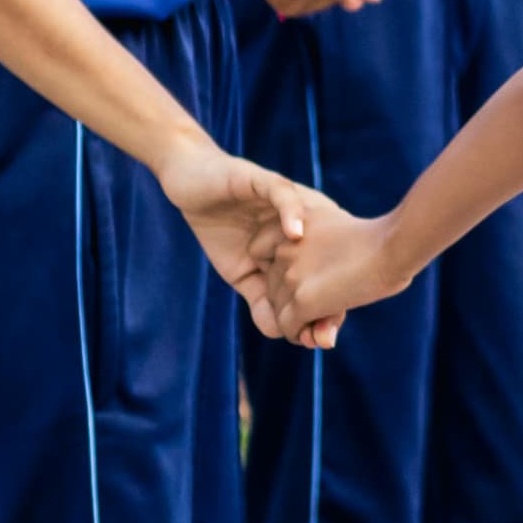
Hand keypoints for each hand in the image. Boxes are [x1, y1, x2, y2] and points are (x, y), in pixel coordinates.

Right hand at [153, 138, 334, 342]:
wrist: (192, 182)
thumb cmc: (222, 228)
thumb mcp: (243, 271)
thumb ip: (261, 298)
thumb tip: (279, 332)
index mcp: (305, 245)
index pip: (323, 278)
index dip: (326, 308)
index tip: (325, 340)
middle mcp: (306, 222)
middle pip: (328, 258)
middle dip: (330, 294)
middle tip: (328, 329)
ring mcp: (289, 201)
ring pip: (314, 230)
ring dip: (319, 259)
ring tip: (326, 289)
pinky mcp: (265, 181)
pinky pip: (284, 196)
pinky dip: (292, 214)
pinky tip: (297, 235)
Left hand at [258, 194, 411, 343]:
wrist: (396, 246)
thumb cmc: (381, 239)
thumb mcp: (335, 234)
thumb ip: (315, 257)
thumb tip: (303, 287)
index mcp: (288, 226)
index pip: (258, 251)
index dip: (279, 269)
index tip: (307, 274)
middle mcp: (283, 250)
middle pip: (272, 286)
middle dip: (294, 300)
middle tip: (326, 304)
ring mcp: (290, 276)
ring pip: (280, 310)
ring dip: (300, 320)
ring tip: (326, 321)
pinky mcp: (302, 301)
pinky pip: (287, 328)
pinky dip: (300, 334)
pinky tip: (321, 333)